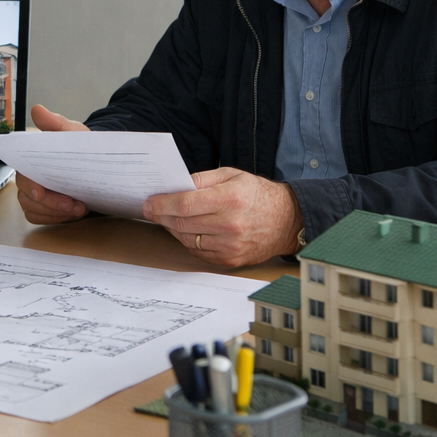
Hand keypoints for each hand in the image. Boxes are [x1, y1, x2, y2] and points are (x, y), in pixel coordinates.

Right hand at [14, 105, 90, 223]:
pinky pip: (40, 218)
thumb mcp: (72, 132)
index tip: (41, 192)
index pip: (23, 175)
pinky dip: (55, 219)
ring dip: (55, 213)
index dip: (30, 186)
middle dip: (50, 203)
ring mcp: (34, 194)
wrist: (93, 163)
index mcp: (31, 159)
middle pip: (27, 197)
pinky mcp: (42, 208)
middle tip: (72, 204)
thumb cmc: (78, 146)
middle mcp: (28, 177)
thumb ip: (56, 123)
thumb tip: (38, 110)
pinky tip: (72, 213)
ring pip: (33, 210)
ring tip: (79, 208)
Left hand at [142, 168, 303, 267]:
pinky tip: (188, 230)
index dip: (162, 205)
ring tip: (170, 219)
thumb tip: (174, 186)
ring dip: (173, 229)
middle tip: (150, 210)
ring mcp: (230, 246)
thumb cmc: (256, 194)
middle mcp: (230, 225)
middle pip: (182, 224)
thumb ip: (202, 179)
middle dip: (161, 217)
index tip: (149, 203)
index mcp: (230, 199)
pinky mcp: (230, 261)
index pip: (185, 204)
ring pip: (187, 239)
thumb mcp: (231, 175)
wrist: (287, 221)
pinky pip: (198, 252)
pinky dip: (189, 241)